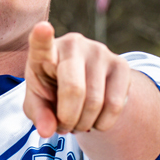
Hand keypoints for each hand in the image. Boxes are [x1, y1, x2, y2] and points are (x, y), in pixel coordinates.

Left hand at [23, 22, 131, 136]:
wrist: (84, 87)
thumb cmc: (53, 92)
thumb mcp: (38, 104)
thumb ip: (38, 116)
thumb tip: (47, 131)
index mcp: (46, 52)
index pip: (42, 44)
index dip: (42, 37)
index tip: (42, 28)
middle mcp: (74, 44)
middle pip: (74, 90)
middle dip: (68, 120)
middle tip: (64, 126)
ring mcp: (100, 51)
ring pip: (95, 103)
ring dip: (85, 125)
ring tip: (78, 122)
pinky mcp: (121, 64)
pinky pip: (115, 106)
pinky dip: (103, 124)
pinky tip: (95, 119)